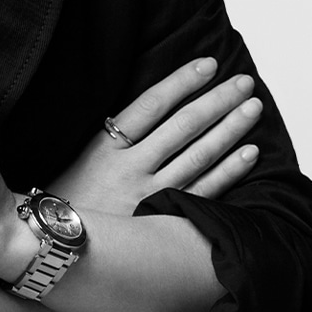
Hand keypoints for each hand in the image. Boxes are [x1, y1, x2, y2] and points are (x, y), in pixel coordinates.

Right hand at [47, 57, 261, 215]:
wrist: (60, 246)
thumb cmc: (73, 196)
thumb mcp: (84, 156)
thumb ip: (118, 133)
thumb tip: (158, 104)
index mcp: (107, 146)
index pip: (152, 104)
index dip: (182, 82)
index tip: (208, 64)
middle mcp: (131, 169)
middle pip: (183, 126)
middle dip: (217, 100)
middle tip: (242, 81)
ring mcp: (151, 197)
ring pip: (199, 156)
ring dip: (229, 129)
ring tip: (252, 107)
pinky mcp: (165, 222)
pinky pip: (205, 192)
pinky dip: (229, 171)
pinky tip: (248, 152)